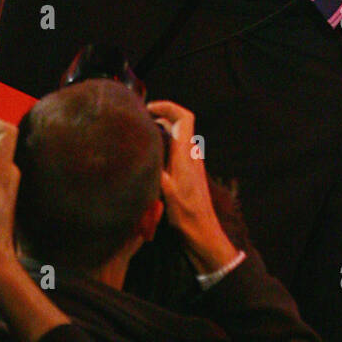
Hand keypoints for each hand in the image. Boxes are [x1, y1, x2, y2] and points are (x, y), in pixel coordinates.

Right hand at [145, 101, 237, 273]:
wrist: (203, 234)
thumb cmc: (187, 216)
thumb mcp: (167, 194)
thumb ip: (156, 172)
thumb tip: (142, 154)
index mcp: (186, 154)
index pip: (184, 118)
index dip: (168, 106)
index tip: (148, 108)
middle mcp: (190, 155)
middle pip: (178, 124)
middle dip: (160, 116)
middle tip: (138, 120)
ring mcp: (190, 164)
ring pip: (176, 137)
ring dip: (160, 130)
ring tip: (139, 136)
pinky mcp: (187, 173)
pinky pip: (175, 150)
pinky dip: (161, 146)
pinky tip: (147, 158)